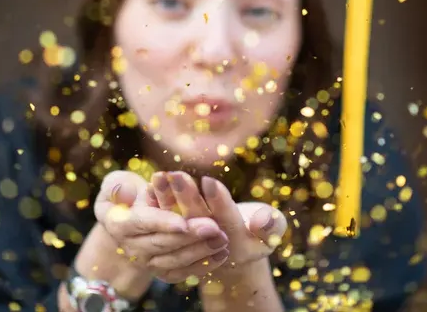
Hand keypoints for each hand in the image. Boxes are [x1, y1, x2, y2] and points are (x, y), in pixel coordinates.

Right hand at [93, 170, 230, 282]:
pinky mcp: (163, 271)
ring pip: (175, 260)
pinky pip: (184, 272)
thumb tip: (125, 191)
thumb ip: (117, 186)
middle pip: (163, 243)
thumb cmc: (125, 193)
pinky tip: (222, 254)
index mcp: (119, 224)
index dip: (162, 223)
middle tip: (214, 227)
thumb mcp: (116, 183)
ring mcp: (148, 262)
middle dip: (190, 236)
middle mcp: (132, 248)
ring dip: (200, 251)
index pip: (142, 223)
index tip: (182, 222)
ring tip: (222, 238)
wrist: (129, 217)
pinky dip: (203, 264)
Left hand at [147, 171, 286, 273]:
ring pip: (177, 222)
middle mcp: (211, 247)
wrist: (234, 251)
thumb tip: (261, 220)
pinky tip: (153, 183)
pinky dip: (157, 204)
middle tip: (176, 175)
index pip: (226, 221)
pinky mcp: (175, 243)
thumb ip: (272, 224)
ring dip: (167, 199)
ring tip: (161, 176)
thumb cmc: (259, 231)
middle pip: (196, 221)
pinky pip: (163, 225)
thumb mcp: (273, 228)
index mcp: (238, 245)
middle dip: (186, 197)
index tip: (208, 181)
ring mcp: (192, 247)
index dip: (218, 201)